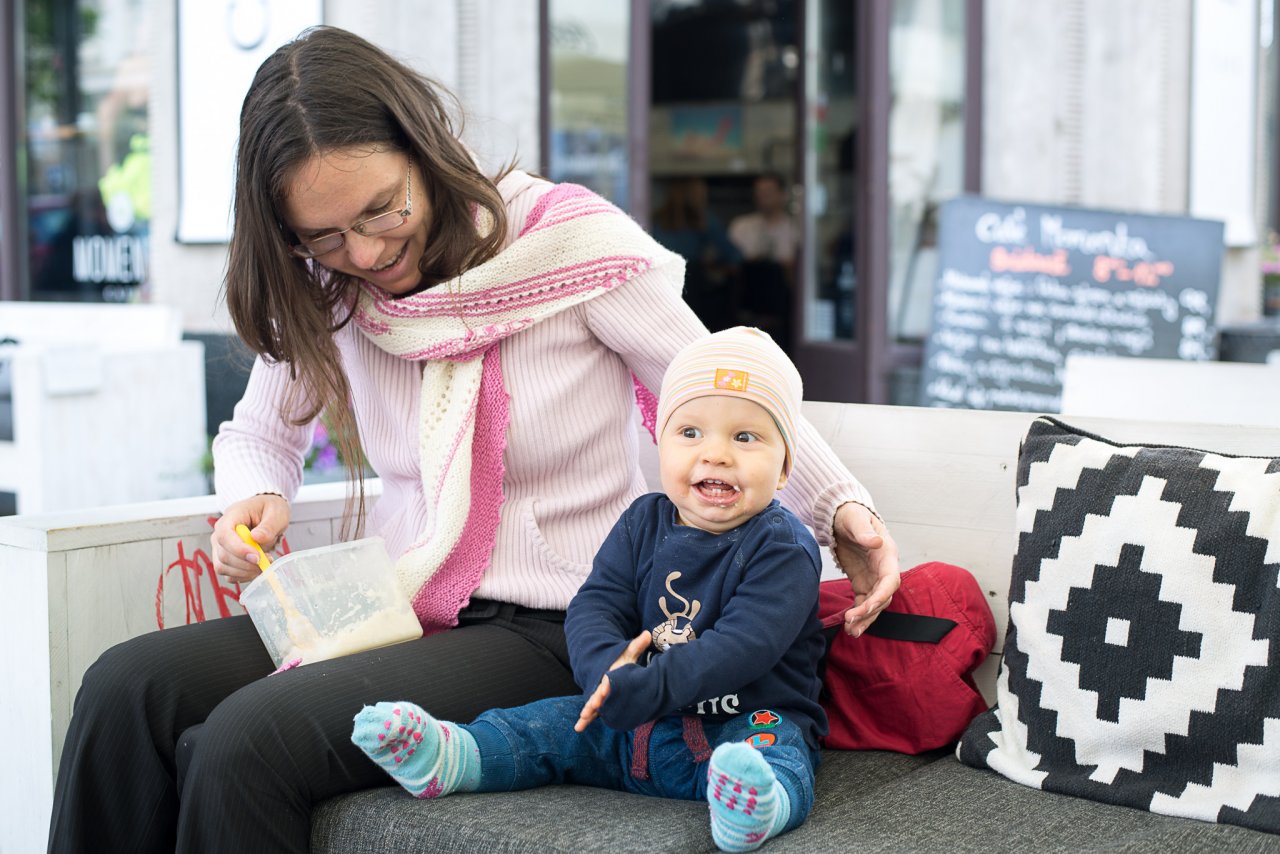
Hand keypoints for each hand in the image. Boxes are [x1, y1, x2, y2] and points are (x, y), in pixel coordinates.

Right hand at [211, 493, 290, 582]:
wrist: (266, 514)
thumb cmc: (269, 509)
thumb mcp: (276, 513)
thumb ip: (268, 526)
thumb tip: (257, 538)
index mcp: (230, 517)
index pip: (224, 535)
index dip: (238, 549)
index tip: (257, 557)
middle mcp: (220, 533)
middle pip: (224, 555)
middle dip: (246, 564)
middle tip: (268, 561)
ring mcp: (220, 548)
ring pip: (223, 567)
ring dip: (245, 572)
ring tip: (265, 564)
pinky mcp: (225, 560)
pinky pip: (228, 574)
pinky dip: (243, 576)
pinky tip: (257, 569)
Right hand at [575, 631, 651, 732]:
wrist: (608, 664)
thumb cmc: (620, 661)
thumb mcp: (628, 653)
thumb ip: (637, 645)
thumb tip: (647, 633)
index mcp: (609, 675)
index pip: (606, 681)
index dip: (605, 686)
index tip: (603, 689)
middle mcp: (601, 686)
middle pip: (596, 696)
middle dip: (593, 703)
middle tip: (589, 710)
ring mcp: (598, 696)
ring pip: (591, 706)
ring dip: (587, 714)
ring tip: (580, 724)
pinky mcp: (599, 703)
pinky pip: (592, 712)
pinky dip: (585, 720)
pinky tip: (578, 729)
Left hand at [832, 502, 900, 636]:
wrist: (842, 517)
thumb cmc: (851, 515)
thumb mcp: (855, 520)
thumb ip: (864, 532)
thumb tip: (876, 542)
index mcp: (886, 554)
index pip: (890, 580)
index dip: (882, 595)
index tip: (868, 607)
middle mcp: (883, 569)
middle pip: (883, 597)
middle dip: (870, 612)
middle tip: (852, 622)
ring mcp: (873, 578)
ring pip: (874, 604)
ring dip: (865, 619)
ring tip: (852, 632)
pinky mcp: (862, 583)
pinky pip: (863, 603)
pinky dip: (858, 615)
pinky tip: (849, 627)